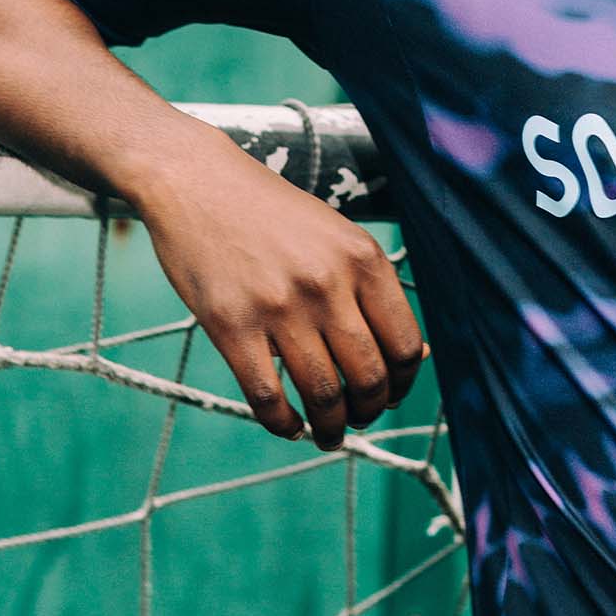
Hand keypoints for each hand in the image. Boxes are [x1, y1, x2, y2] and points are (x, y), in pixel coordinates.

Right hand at [136, 141, 426, 450]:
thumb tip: (418, 355)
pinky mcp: (231, 326)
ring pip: (323, 395)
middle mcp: (327, 283)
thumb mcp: (336, 235)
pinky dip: (284, 425)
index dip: (404, 382)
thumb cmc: (272, 213)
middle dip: (369, 411)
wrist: (196, 181)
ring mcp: (279, 306)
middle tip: (359, 418)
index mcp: (363, 258)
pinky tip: (289, 426)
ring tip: (328, 433)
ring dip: (331, 428)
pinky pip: (267, 398)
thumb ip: (372, 289)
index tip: (391, 393)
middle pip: (369, 377)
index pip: (405, 344)